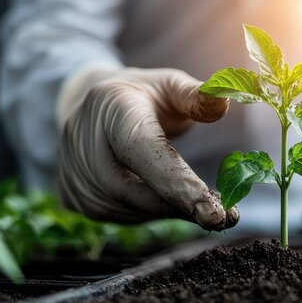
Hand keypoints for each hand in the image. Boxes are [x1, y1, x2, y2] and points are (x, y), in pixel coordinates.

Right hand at [57, 67, 238, 229]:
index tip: (217, 213)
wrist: (91, 108)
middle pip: (138, 191)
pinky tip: (171, 202)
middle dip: (184, 206)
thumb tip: (224, 103)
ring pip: (133, 210)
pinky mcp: (76, 198)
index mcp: (112, 109)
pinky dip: (155, 214)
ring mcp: (75, 174)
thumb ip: (197, 96)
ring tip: (201, 204)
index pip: (145, 153)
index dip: (180, 185)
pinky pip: (124, 217)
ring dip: (172, 212)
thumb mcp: (170, 85)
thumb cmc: (143, 96)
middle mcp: (85, 143)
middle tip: (225, 216)